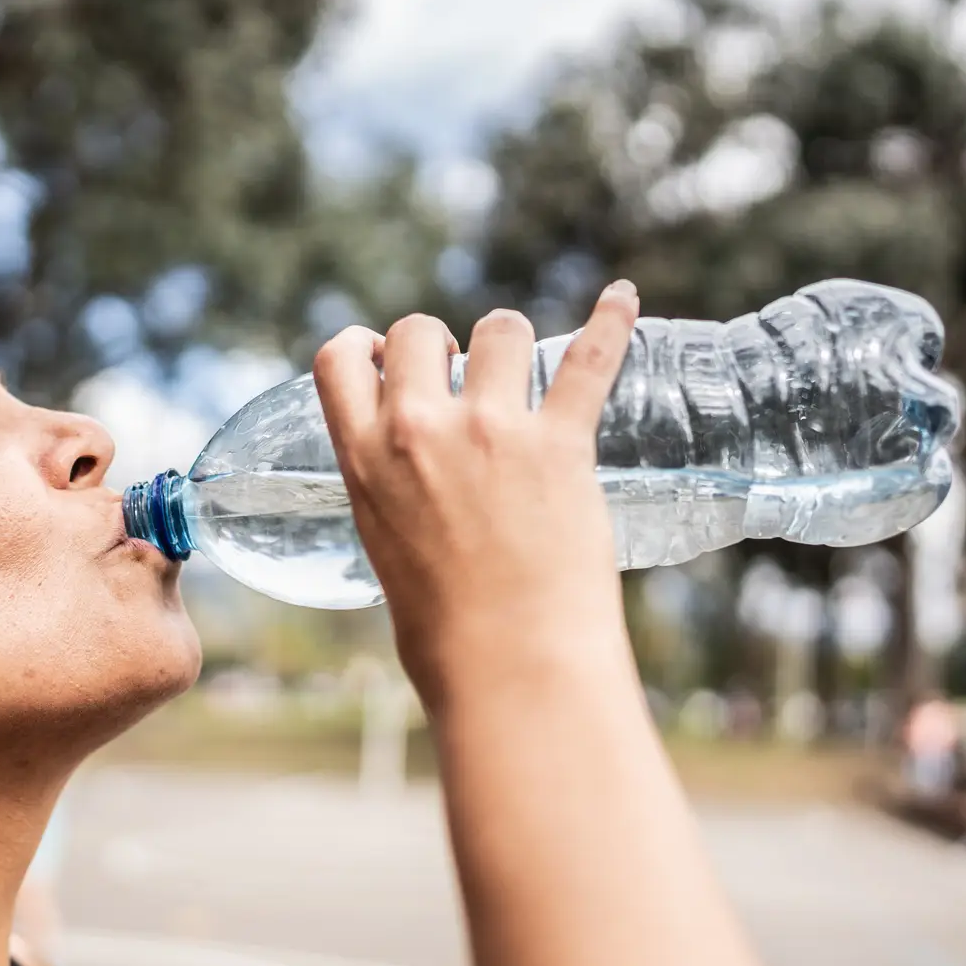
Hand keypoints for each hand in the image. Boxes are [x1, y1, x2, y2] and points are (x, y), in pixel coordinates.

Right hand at [312, 282, 641, 710]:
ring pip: (502, 330)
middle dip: (445, 344)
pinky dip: (613, 321)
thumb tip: (420, 494)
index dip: (369, 346)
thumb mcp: (387, 553)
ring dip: (513, 345)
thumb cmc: (445, 639)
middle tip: (469, 379)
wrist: (510, 669)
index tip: (390, 356)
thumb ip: (395, 498)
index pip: (341, 359)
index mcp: (363, 460)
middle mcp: (420, 430)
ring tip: (529, 377)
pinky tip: (624, 297)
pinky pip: (592, 359)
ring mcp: (492, 431)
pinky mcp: (560, 444)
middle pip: (422, 329)